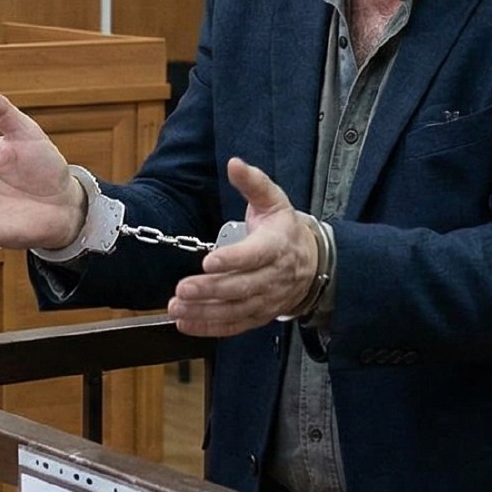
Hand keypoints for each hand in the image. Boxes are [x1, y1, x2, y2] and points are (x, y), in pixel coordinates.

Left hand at [166, 158, 318, 338]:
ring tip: (177, 308)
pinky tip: (186, 324)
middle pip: (242, 287)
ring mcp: (267, 299)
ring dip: (205, 312)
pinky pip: (235, 325)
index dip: (233, 259)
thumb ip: (253, 183)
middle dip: (210, 289)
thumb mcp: (274, 200)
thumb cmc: (285, 229)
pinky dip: (210, 328)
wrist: (313, 263)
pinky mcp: (259, 315)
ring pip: (236, 309)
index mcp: (278, 245)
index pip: (255, 255)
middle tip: (182, 289)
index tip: (208, 261)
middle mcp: (274, 276)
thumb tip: (235, 164)